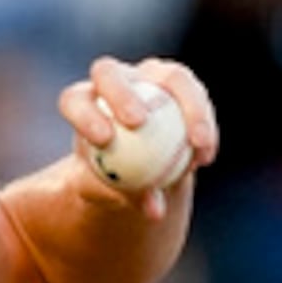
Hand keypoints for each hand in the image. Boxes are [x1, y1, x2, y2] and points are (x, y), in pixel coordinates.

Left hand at [60, 56, 219, 221]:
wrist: (136, 167)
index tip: (104, 141)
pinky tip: (206, 156)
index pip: (75, 101)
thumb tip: (154, 209)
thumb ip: (121, 197)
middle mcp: (113, 80)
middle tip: (140, 122)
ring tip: (196, 145)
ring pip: (171, 78)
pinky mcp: (181, 84)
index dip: (85, 115)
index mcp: (82, 102)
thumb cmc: (112, 180)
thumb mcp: (107, 193)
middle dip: (122, 94)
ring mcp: (149, 77)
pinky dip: (205, 126)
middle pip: (109, 73)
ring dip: (188, 107)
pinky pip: (198, 99)